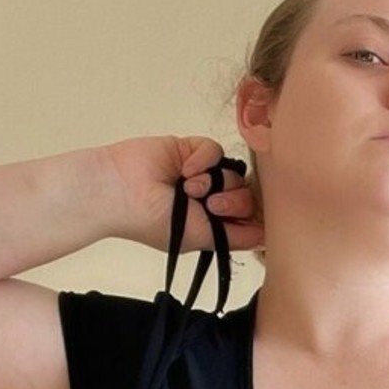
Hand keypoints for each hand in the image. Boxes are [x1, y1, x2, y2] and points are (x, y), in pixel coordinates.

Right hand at [101, 135, 264, 254]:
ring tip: (189, 189)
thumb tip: (268, 237)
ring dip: (216, 183)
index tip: (246, 221)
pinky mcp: (192, 150)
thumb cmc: (153, 222)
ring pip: (235, 173)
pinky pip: (216, 150)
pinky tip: (185, 171)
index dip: (255, 218)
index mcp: (214, 224)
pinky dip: (204, 160)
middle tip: (210, 206)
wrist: (120, 193)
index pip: (250, 219)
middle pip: (249, 196)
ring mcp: (203, 175)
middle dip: (234, 202)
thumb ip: (237, 237)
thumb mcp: (203, 238)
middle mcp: (211, 200)